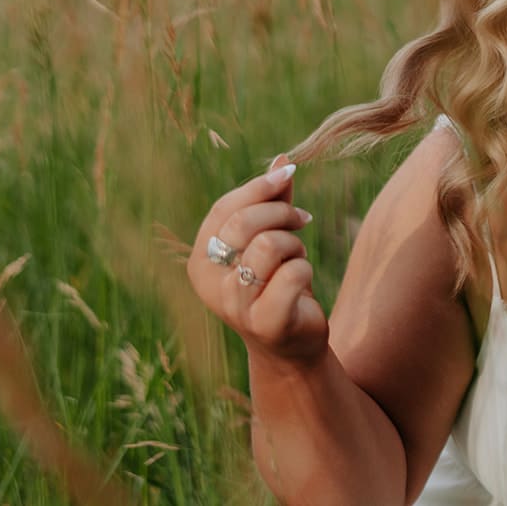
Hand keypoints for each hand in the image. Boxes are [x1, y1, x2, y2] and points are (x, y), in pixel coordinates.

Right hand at [188, 154, 326, 363]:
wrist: (292, 346)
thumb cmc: (278, 286)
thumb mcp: (272, 240)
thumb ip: (274, 202)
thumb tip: (282, 160)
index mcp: (200, 260)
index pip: (224, 209)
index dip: (258, 186)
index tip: (289, 173)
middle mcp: (210, 284)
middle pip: (244, 224)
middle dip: (281, 213)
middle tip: (302, 220)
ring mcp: (234, 306)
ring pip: (269, 246)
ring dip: (295, 245)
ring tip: (297, 257)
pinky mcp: (265, 322)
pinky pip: (293, 274)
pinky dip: (306, 270)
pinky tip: (304, 283)